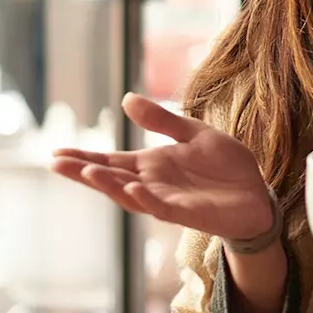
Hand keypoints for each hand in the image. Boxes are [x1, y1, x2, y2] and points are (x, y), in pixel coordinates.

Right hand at [50, 93, 272, 240]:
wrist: (257, 192)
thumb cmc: (225, 165)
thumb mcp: (193, 133)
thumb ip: (162, 120)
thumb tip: (126, 99)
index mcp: (152, 165)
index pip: (110, 160)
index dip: (84, 156)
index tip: (55, 152)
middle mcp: (152, 184)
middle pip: (110, 178)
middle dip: (83, 171)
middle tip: (55, 162)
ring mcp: (166, 200)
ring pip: (129, 194)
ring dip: (109, 184)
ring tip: (87, 171)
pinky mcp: (186, 213)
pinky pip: (160, 207)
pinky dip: (144, 198)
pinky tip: (130, 188)